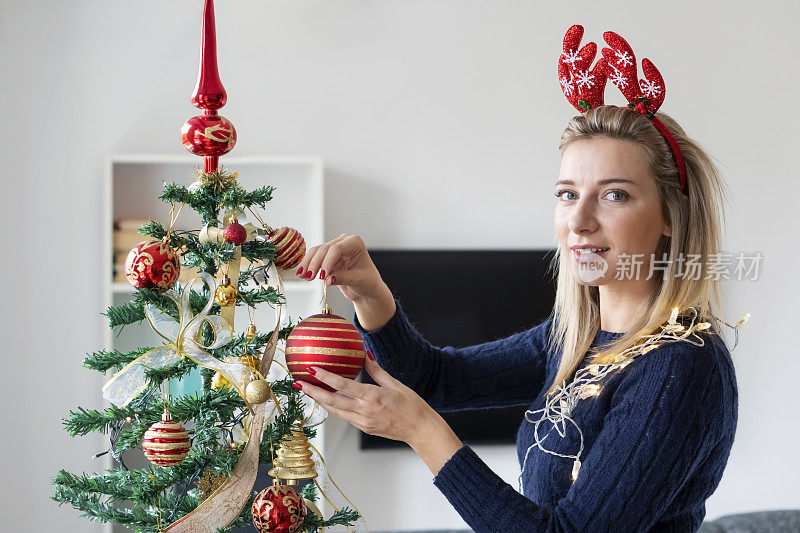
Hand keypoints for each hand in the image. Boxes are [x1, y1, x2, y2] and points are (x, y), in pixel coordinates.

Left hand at [293, 351, 462, 473]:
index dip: (325, 377)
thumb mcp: (395, 384)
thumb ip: (376, 370)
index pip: (342, 385)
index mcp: (372, 397)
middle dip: (313, 392)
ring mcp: (362, 422)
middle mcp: (364, 411)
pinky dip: (333, 407)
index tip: (312, 369)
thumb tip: (364, 354)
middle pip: (331, 401)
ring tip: (307, 390)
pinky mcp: (363, 428)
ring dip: (320, 400)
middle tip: (298, 382)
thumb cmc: (412, 406)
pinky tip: (327, 399)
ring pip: (335, 410)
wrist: (420, 430)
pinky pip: (344, 416)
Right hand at [295, 234, 386, 303]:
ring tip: (302, 276)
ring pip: (316, 252)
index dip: (327, 261)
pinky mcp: (327, 256)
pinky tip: (302, 274)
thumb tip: (328, 279)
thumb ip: (343, 278)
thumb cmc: (367, 282)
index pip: (337, 249)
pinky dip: (308, 266)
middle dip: (315, 264)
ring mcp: (335, 248)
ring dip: (308, 264)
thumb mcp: (357, 280)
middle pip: (324, 249)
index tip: (322, 276)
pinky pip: (314, 258)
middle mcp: (344, 242)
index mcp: (355, 243)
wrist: (366, 288)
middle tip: (309, 277)